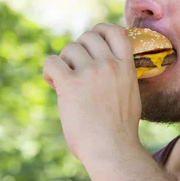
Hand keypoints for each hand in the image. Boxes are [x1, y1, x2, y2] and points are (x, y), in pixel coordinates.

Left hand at [42, 23, 141, 162]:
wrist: (112, 149)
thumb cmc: (120, 129)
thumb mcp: (130, 93)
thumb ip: (120, 75)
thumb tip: (105, 65)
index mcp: (126, 66)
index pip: (114, 31)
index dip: (100, 31)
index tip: (92, 42)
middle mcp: (109, 64)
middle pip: (88, 36)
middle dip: (78, 48)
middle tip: (74, 67)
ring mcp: (90, 73)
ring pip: (69, 48)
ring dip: (64, 61)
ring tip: (64, 80)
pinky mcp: (71, 84)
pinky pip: (52, 62)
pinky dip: (49, 71)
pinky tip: (53, 83)